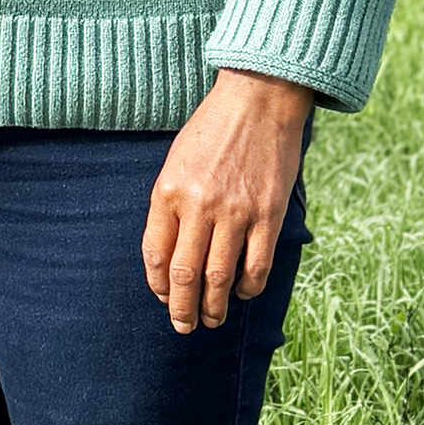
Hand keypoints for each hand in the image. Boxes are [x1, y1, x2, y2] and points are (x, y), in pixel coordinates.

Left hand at [142, 69, 312, 332]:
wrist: (258, 98)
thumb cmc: (213, 129)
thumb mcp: (176, 161)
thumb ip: (171, 205)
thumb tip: (171, 256)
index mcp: (168, 191)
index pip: (156, 255)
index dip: (157, 286)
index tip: (163, 298)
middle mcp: (198, 205)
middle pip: (185, 275)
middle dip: (182, 309)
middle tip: (184, 326)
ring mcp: (235, 212)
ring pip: (219, 278)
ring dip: (214, 306)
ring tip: (212, 319)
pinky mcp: (268, 214)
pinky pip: (256, 266)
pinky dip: (248, 287)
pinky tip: (243, 292)